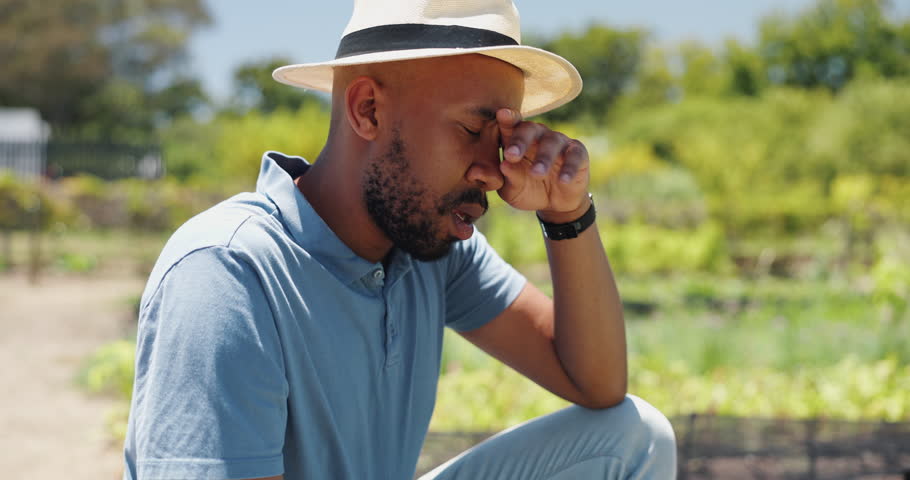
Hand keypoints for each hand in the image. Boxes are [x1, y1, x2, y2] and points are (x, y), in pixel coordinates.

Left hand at [496, 108, 590, 222]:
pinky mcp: (578, 154)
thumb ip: (509, 178)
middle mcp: (538, 136)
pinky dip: (569, 168)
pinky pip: (574, 156)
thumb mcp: (514, 190)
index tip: (502, 115)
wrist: (555, 205)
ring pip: (552, 142)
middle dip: (520, 141)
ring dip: (544, 157)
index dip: (507, 119)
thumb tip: (504, 165)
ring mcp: (559, 142)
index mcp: (518, 140)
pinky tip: (563, 180)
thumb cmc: (528, 191)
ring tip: (536, 173)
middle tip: (511, 155)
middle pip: (530, 129)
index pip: (511, 125)